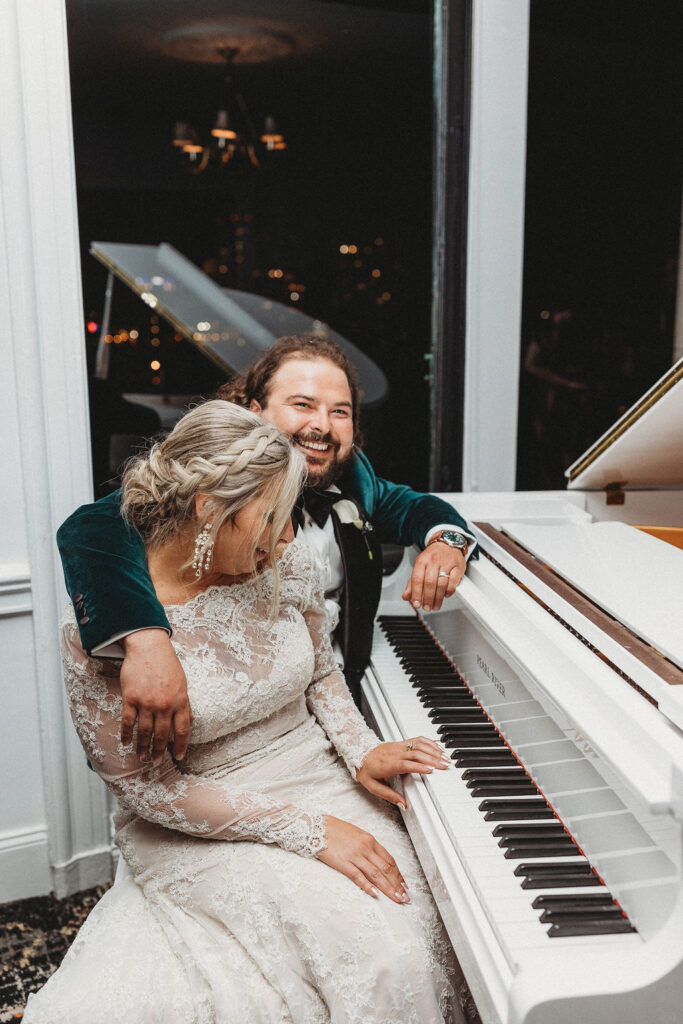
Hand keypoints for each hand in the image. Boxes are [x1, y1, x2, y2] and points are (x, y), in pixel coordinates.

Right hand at [120, 629, 192, 761]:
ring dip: (143, 747)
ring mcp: (147, 702)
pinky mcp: (131, 698)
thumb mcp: (183, 683)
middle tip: (155, 762)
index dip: (180, 746)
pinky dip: (127, 734)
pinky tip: (126, 742)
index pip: (182, 730)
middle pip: (162, 735)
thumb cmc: (167, 664)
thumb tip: (191, 720)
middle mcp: (165, 705)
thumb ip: (186, 704)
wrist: (149, 647)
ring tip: (141, 757)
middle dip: (159, 751)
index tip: (177, 757)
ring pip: (145, 732)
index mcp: (180, 701)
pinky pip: (128, 722)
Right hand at [317, 816, 408, 903]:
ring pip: (376, 875)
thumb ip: (367, 846)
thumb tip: (377, 859)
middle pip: (386, 869)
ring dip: (388, 888)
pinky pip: (358, 877)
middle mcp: (365, 847)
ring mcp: (355, 856)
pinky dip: (368, 887)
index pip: (389, 859)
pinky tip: (375, 895)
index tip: (404, 885)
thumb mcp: (356, 833)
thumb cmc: (335, 829)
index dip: (399, 874)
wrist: (315, 826)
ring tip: (397, 899)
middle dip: (397, 884)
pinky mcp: (343, 863)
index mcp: (370, 839)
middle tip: (405, 897)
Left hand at [357, 737, 449, 807]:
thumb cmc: (365, 770)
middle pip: (416, 753)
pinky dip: (428, 741)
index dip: (419, 767)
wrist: (357, 752)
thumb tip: (403, 804)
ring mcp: (398, 746)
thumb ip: (389, 795)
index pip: (407, 764)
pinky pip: (416, 739)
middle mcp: (395, 753)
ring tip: (444, 756)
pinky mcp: (400, 742)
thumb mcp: (373, 787)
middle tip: (444, 765)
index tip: (432, 771)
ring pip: (418, 744)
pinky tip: (436, 745)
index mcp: (389, 764)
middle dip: (432, 759)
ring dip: (433, 749)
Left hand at [402, 543, 465, 611]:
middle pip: (430, 583)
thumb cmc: (433, 556)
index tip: (416, 603)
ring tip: (435, 605)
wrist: (448, 543)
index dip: (416, 593)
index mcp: (422, 561)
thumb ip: (412, 582)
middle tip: (427, 607)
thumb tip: (406, 596)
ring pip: (442, 584)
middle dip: (428, 598)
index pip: (417, 579)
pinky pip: (453, 582)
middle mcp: (434, 561)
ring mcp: (447, 563)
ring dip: (438, 598)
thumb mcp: (420, 566)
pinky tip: (445, 595)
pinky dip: (449, 591)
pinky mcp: (458, 566)